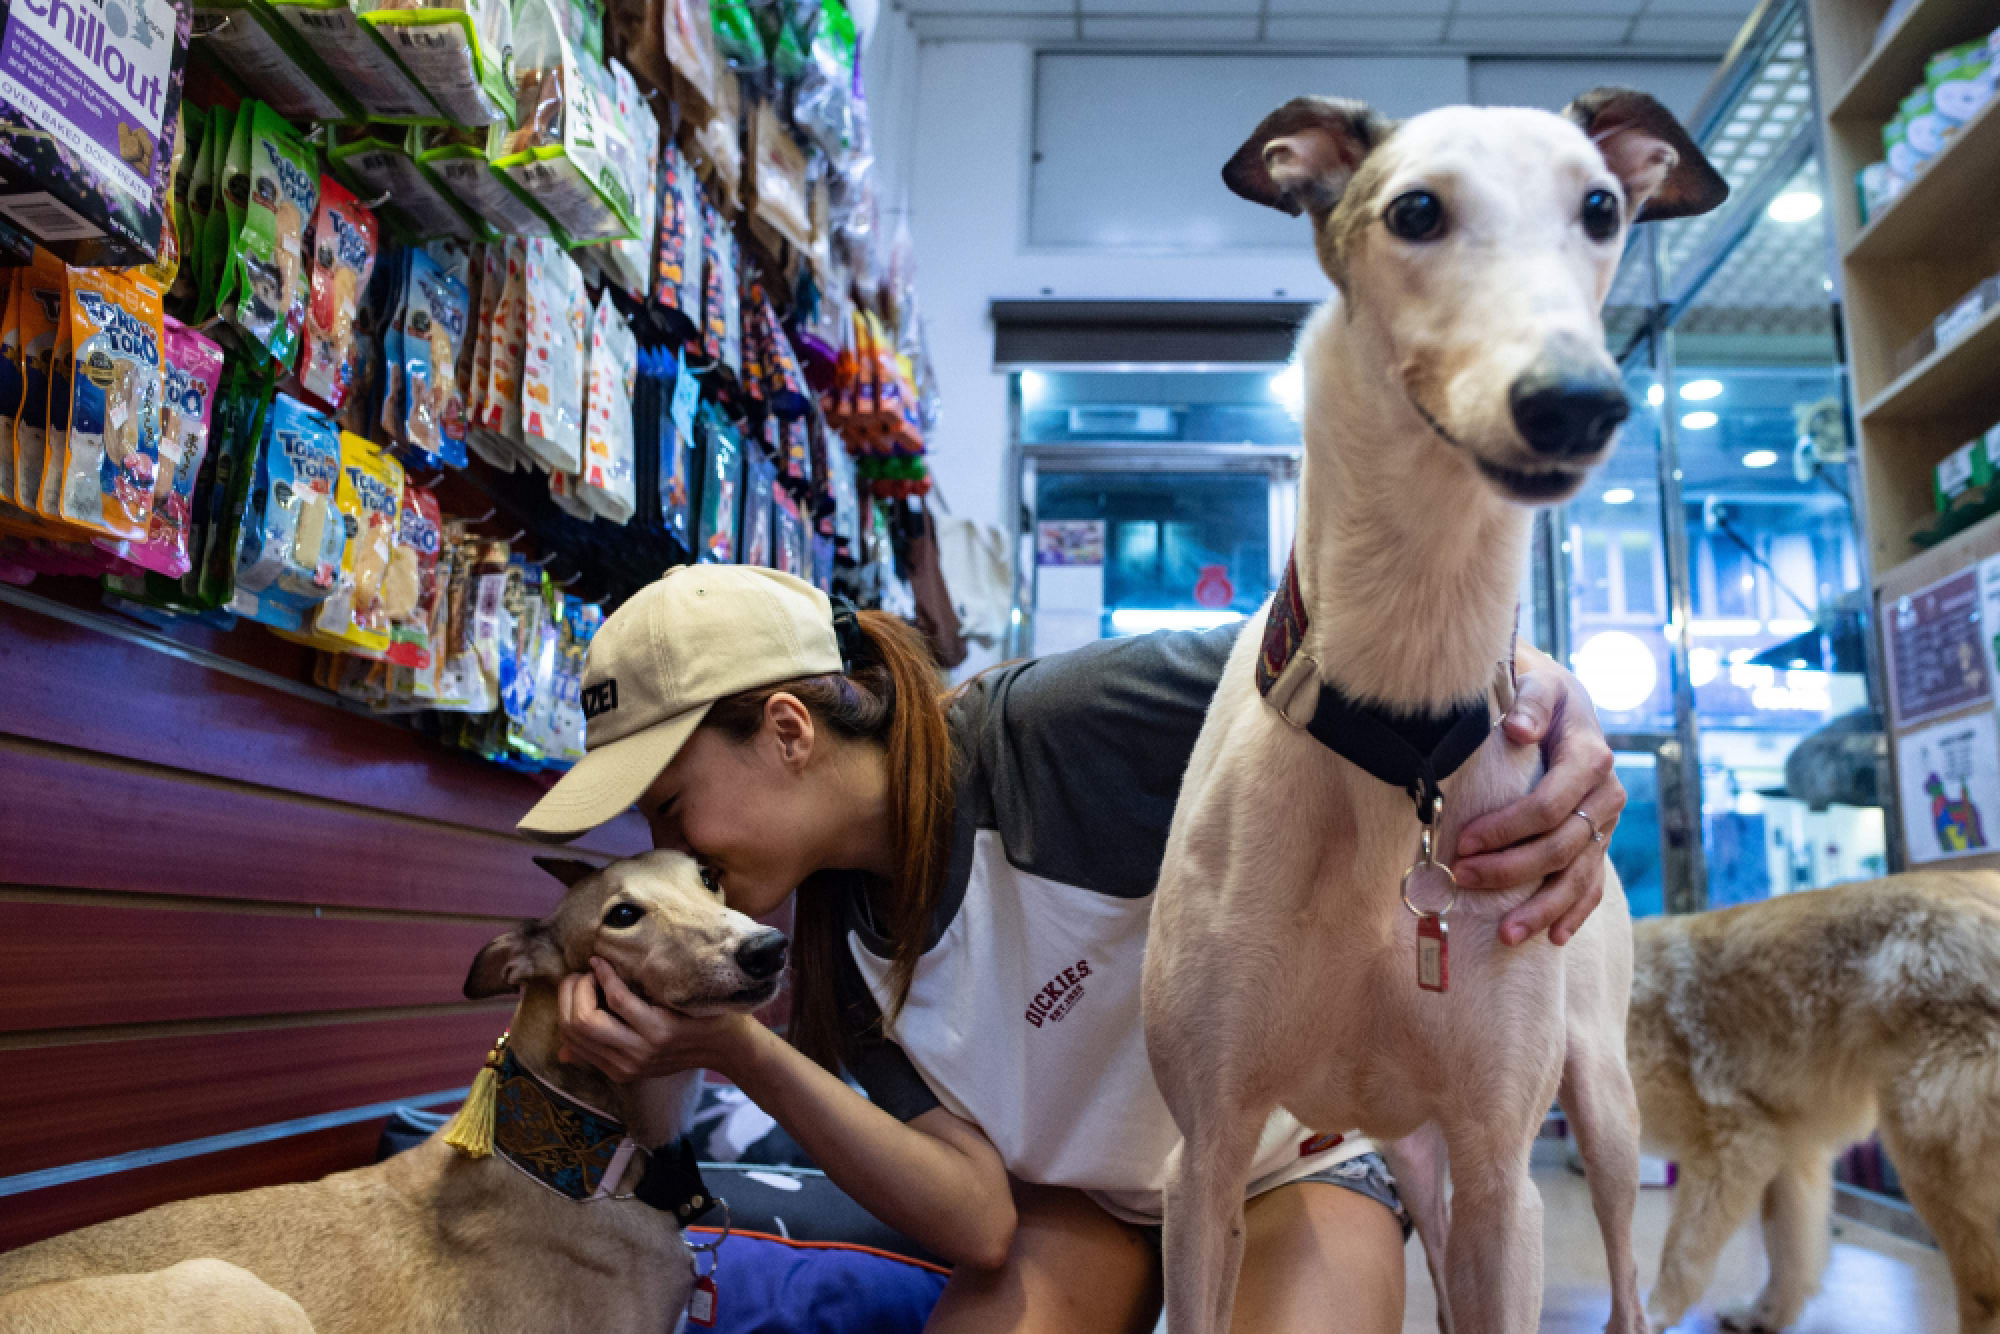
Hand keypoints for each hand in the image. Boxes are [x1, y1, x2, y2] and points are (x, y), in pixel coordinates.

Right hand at [555, 958, 755, 1082]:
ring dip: (583, 985)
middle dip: (568, 994)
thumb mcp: (642, 1053)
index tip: (575, 987)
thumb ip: (606, 1050)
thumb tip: (563, 1052)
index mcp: (617, 1070)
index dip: (563, 1008)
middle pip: (572, 1028)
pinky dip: (606, 976)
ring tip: (593, 969)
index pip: (568, 1041)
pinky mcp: (658, 1030)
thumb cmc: (686, 1038)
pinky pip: (618, 999)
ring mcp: (641, 1049)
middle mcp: (625, 1064)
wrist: (730, 1045)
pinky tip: (606, 964)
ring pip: (586, 1018)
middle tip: (581, 975)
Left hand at [1452, 655, 1622, 946]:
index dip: (1506, 829)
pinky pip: (1592, 883)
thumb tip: (1520, 730)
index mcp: (1590, 755)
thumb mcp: (1536, 682)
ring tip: (1507, 935)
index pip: (1548, 805)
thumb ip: (1530, 702)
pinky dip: (1574, 912)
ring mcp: (1605, 823)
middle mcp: (1606, 794)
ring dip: (1544, 908)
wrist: (1561, 699)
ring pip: (1580, 875)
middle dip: (1511, 869)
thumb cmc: (1537, 690)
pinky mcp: (1599, 840)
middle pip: (1561, 846)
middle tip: (1463, 879)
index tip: (1463, 844)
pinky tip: (1553, 937)